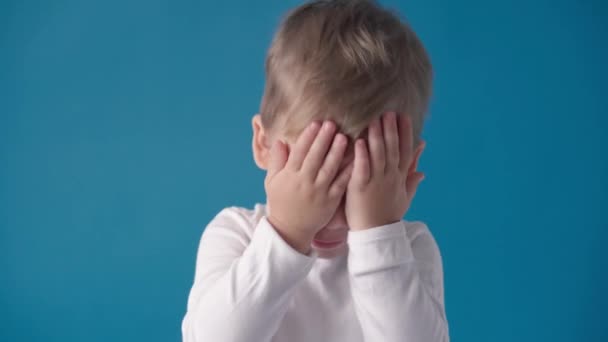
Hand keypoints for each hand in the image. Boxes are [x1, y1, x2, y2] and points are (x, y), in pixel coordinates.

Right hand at [265, 120, 353, 252]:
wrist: (290, 229)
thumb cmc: (281, 202)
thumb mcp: (272, 182)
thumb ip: (276, 161)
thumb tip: (279, 140)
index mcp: (290, 176)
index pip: (299, 152)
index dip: (308, 137)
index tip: (315, 123)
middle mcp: (305, 182)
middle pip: (315, 157)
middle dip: (323, 139)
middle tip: (332, 123)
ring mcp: (319, 192)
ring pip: (329, 168)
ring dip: (337, 152)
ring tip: (343, 137)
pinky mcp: (331, 200)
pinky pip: (341, 183)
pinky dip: (348, 171)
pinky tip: (355, 158)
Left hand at [345, 112, 425, 230]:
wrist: (375, 234)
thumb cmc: (388, 215)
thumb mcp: (404, 198)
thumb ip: (411, 182)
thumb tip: (423, 172)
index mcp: (399, 177)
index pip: (405, 150)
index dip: (405, 133)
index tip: (404, 117)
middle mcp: (390, 177)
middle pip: (392, 148)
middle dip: (391, 129)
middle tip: (388, 112)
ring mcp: (375, 181)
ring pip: (378, 155)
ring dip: (376, 137)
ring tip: (374, 120)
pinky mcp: (360, 187)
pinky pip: (362, 168)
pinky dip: (361, 155)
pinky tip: (359, 141)